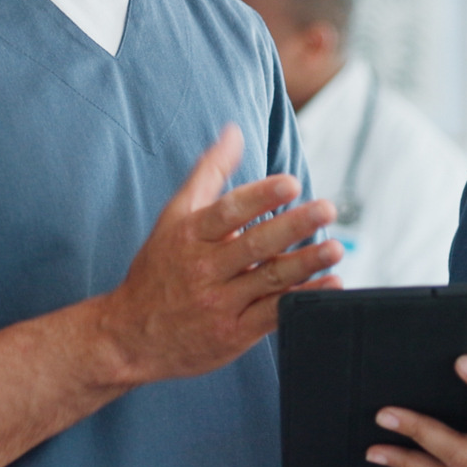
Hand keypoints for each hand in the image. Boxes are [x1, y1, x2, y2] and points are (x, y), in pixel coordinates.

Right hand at [85, 125, 342, 386]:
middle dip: (293, 226)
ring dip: (306, 264)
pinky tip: (331, 284)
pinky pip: (274, 314)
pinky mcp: (234, 333)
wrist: (131, 335)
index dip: (260, 196)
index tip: (290, 183)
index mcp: (191, 236)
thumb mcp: (174, 217)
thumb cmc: (159, 268)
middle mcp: (205, 268)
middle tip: (326, 209)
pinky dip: (304, 299)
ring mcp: (220, 303)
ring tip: (336, 248)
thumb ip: (209, 173)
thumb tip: (234, 132)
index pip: (227, 212)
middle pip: (254, 244)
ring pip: (269, 280)